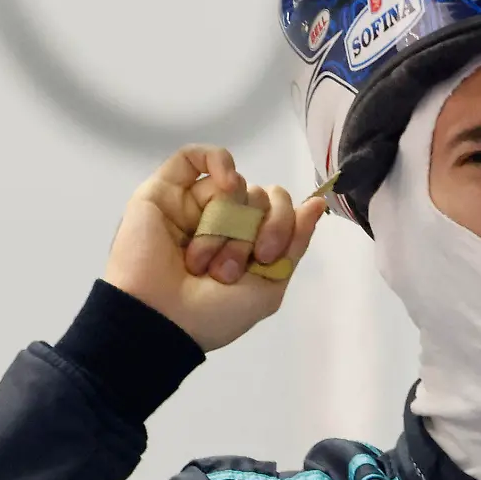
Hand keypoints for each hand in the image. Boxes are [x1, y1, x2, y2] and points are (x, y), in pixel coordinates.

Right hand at [104, 145, 324, 351]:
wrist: (162, 322)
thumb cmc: (213, 313)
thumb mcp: (269, 284)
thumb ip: (295, 241)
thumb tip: (317, 203)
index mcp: (245, 242)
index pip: (280, 210)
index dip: (282, 225)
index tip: (266, 256)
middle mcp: (221, 220)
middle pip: (260, 197)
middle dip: (252, 232)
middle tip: (229, 269)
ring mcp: (192, 205)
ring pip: (235, 186)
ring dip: (226, 226)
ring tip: (202, 261)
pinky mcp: (162, 192)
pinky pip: (194, 156)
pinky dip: (218, 162)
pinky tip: (226, 184)